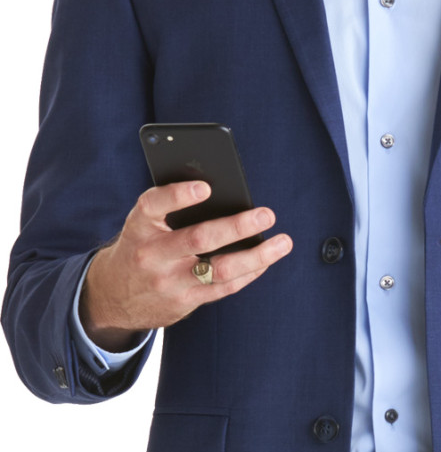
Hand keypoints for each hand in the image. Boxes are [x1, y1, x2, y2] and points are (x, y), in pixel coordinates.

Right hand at [79, 180, 292, 351]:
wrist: (111, 295)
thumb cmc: (141, 242)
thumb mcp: (144, 222)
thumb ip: (172, 206)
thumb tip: (223, 189)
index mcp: (139, 226)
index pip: (154, 205)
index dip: (179, 195)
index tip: (206, 186)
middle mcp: (152, 255)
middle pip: (198, 239)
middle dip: (236, 227)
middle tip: (266, 213)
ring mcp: (169, 282)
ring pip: (218, 270)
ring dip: (256, 256)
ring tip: (282, 242)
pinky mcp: (183, 302)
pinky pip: (222, 288)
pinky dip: (248, 273)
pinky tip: (266, 259)